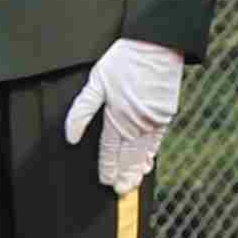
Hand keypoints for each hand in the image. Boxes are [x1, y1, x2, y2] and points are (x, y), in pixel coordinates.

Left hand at [60, 37, 187, 191]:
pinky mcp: (166, 114)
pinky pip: (157, 141)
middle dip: (123, 175)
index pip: (110, 150)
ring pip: (143, 152)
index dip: (107, 168)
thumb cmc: (124, 60)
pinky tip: (148, 162)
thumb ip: (82, 111)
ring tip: (133, 184)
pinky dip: (151, 154)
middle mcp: (136, 123)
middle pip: (128, 157)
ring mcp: (153, 120)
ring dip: (137, 169)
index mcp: (117, 116)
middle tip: (121, 192)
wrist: (158, 45)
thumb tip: (70, 136)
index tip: (105, 181)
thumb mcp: (96, 81)